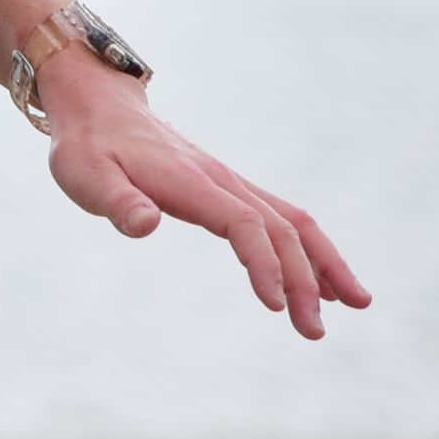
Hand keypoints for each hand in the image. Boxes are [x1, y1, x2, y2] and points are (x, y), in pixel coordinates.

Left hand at [37, 53, 372, 339]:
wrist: (98, 105)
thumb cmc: (87, 147)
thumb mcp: (85, 175)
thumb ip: (116, 201)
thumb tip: (145, 225)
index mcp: (192, 182)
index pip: (245, 224)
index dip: (265, 264)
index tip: (275, 307)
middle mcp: (222, 181)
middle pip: (281, 228)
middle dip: (306, 280)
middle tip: (314, 333)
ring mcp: (229, 183)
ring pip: (292, 221)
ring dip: (324, 263)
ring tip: (354, 305)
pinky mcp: (227, 189)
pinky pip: (279, 218)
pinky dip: (308, 248)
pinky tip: (321, 281)